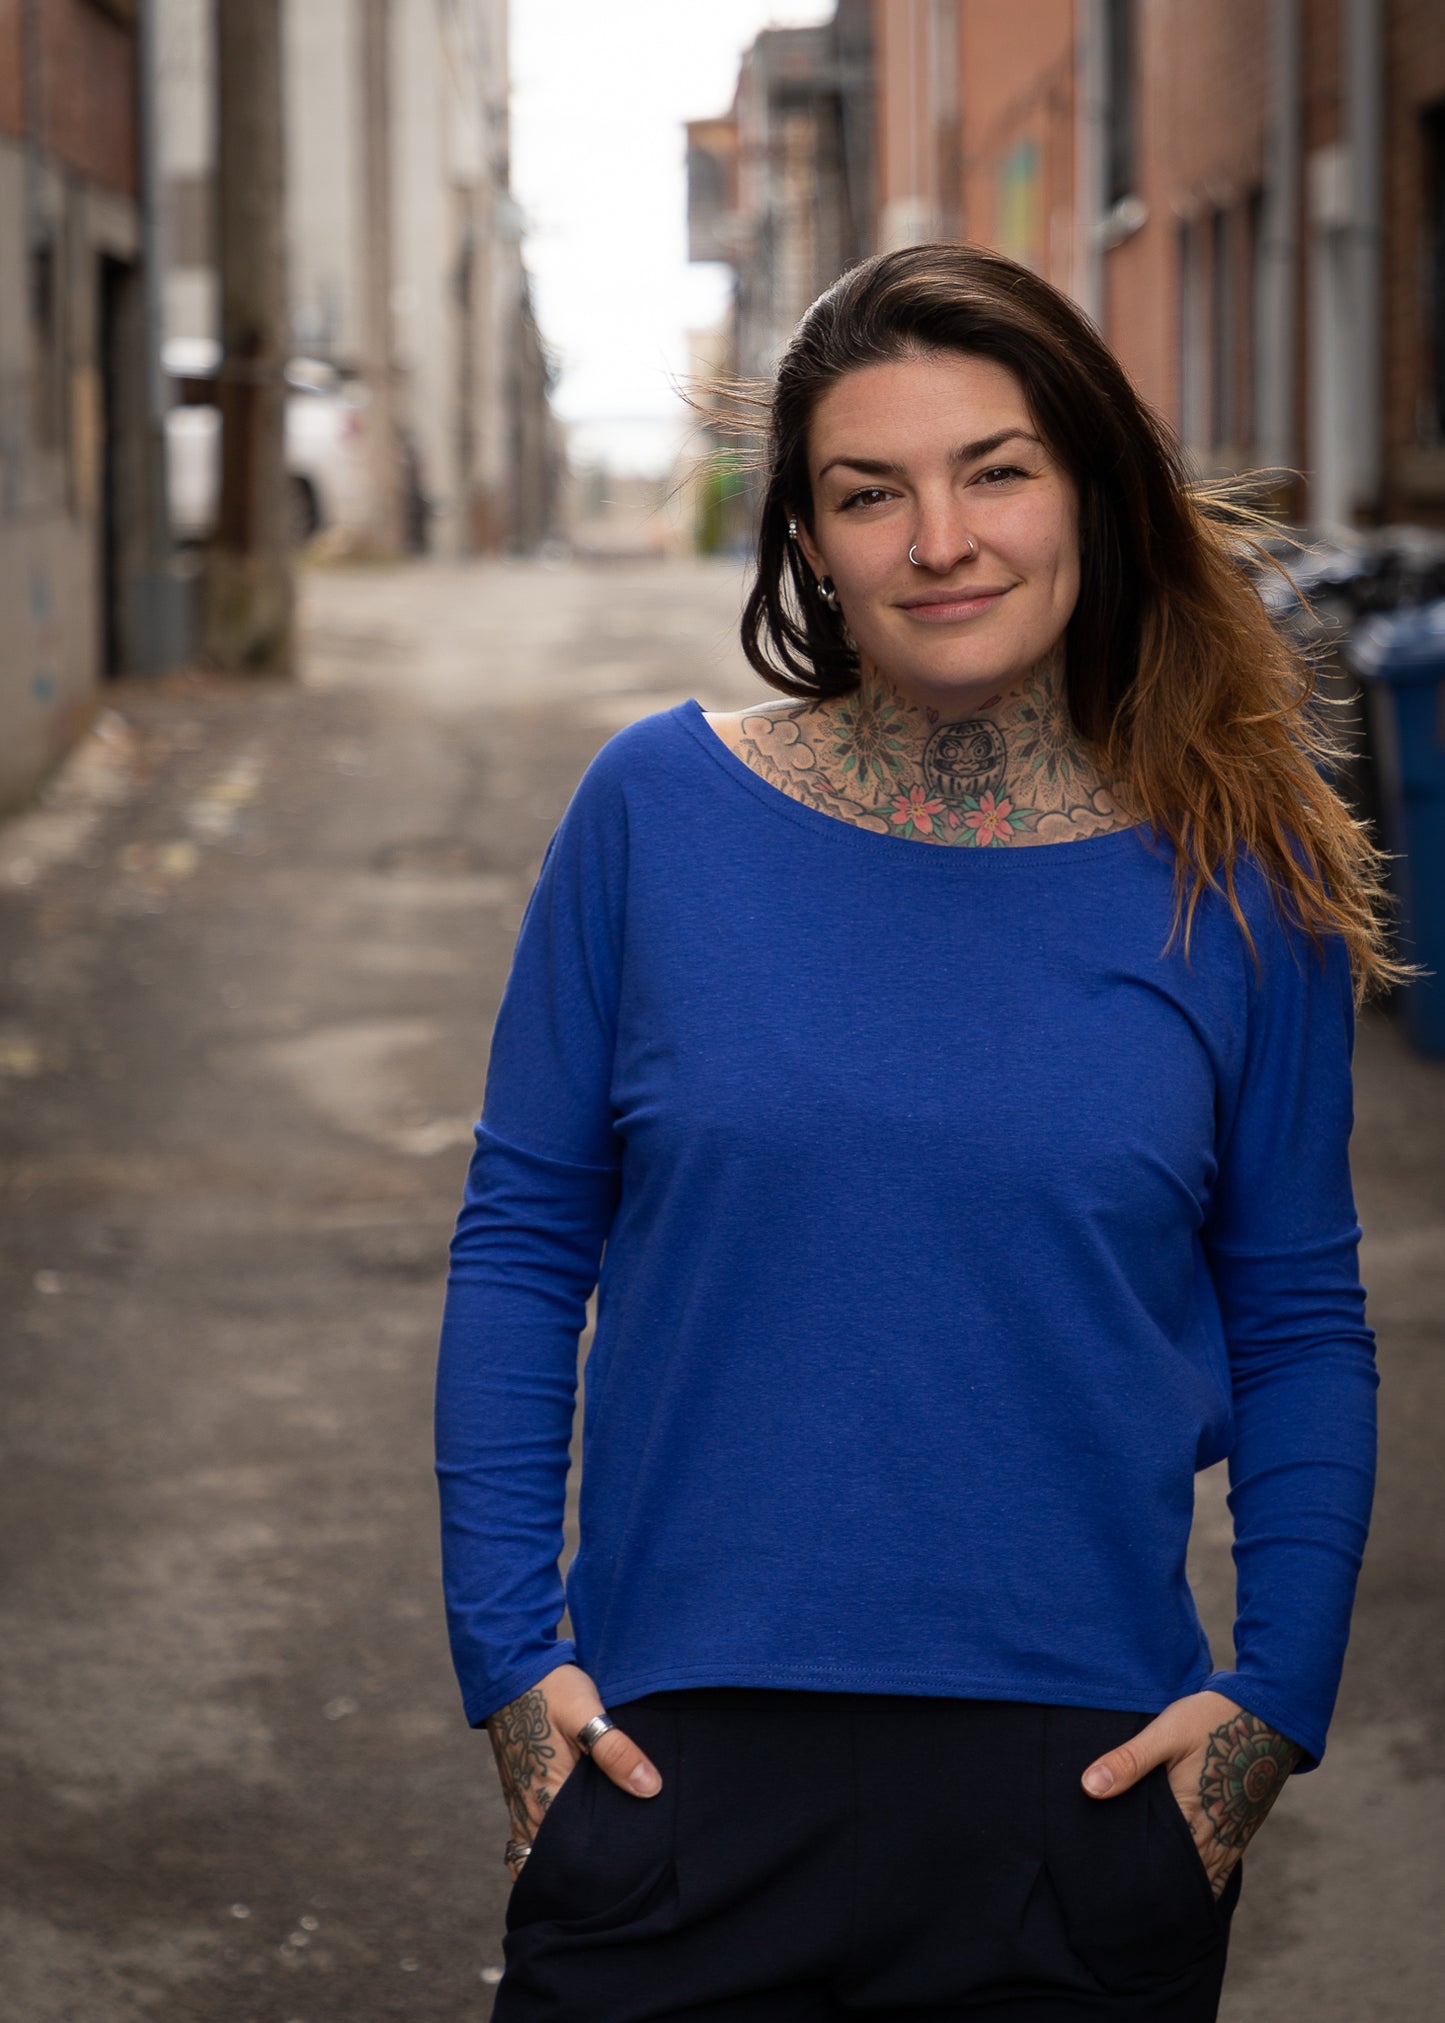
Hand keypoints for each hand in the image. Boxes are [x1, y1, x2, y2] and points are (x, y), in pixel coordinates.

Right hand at [485, 1663, 663, 1882]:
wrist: (511, 1668)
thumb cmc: (551, 1689)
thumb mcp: (589, 1713)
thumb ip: (617, 1752)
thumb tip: (650, 1789)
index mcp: (547, 1797)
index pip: (567, 1858)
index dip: (591, 1875)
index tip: (618, 1883)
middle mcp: (528, 1809)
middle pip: (550, 1863)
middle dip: (575, 1876)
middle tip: (613, 1883)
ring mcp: (519, 1802)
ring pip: (535, 1853)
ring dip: (558, 1862)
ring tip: (594, 1869)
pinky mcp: (518, 1790)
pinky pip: (526, 1837)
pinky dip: (543, 1848)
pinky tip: (570, 1843)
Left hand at [1080, 1689, 1302, 1898]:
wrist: (1270, 1715)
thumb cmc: (1213, 1720)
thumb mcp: (1166, 1732)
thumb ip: (1129, 1761)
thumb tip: (1089, 1787)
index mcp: (1189, 1814)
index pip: (1156, 1862)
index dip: (1135, 1874)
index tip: (1110, 1886)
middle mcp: (1213, 1835)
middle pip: (1178, 1878)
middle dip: (1154, 1888)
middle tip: (1123, 1899)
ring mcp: (1230, 1836)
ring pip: (1201, 1879)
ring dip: (1178, 1887)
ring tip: (1149, 1898)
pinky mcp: (1242, 1831)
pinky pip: (1222, 1871)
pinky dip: (1204, 1882)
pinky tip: (1186, 1886)